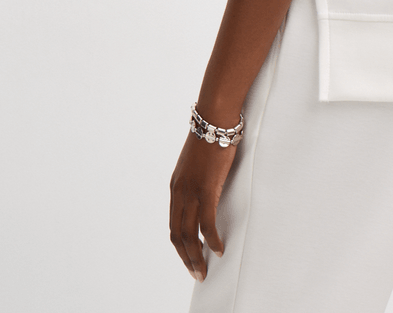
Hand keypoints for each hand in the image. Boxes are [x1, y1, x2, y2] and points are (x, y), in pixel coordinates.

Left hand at [169, 130, 237, 279]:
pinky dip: (212, 240)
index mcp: (176, 186)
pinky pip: (207, 224)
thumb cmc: (210, 136)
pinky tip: (218, 249)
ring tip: (203, 269)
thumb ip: (198, 179)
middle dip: (186, 257)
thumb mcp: (198, 163)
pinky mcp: (206, 189)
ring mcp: (191, 192)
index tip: (189, 256)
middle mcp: (179, 192)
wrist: (214, 120)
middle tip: (196, 272)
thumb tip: (207, 189)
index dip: (180, 244)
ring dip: (196, 255)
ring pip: (189, 234)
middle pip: (178, 234)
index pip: (174, 223)